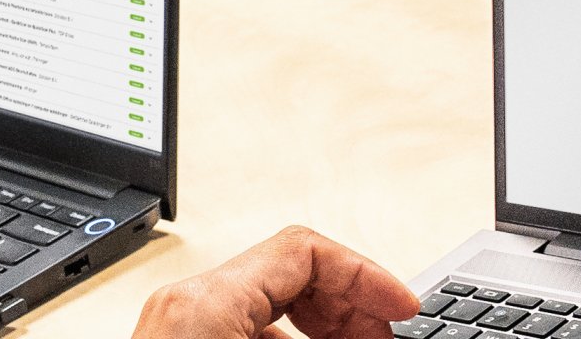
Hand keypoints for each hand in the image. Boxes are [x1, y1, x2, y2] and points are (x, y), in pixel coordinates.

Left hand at [133, 226, 417, 338]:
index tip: (402, 307)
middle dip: (350, 302)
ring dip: (325, 326)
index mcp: (204, 303)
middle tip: (388, 335)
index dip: (366, 275)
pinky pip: (245, 332)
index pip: (304, 250)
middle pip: (289, 272)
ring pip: (270, 306)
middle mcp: (185, 306)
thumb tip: (380, 334)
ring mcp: (178, 328)